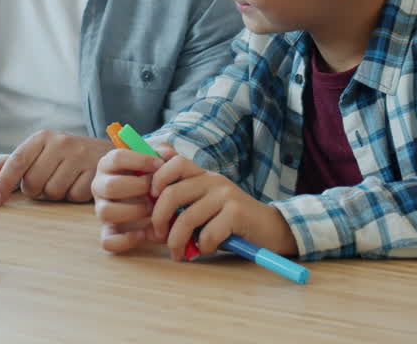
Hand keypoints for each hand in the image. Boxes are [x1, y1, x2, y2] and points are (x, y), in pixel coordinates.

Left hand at [0, 131, 113, 204]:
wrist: (109, 154)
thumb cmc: (65, 157)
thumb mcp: (38, 154)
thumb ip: (9, 165)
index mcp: (43, 137)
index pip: (16, 160)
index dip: (3, 182)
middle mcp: (61, 143)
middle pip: (33, 182)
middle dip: (36, 189)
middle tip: (47, 180)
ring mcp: (80, 156)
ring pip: (53, 192)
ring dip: (56, 194)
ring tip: (65, 180)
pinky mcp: (96, 172)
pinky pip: (73, 196)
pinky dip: (73, 196)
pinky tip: (79, 184)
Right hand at [91, 148, 166, 252]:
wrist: (145, 195)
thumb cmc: (149, 174)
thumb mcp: (155, 160)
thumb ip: (163, 152)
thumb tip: (169, 154)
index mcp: (108, 165)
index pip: (117, 158)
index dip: (140, 160)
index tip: (160, 166)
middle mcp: (100, 186)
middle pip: (110, 186)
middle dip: (139, 188)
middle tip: (157, 191)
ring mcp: (102, 209)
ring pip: (105, 212)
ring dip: (133, 212)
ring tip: (152, 210)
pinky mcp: (108, 231)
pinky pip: (107, 240)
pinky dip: (126, 240)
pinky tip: (144, 233)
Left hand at [149, 148, 297, 259]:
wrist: (270, 230)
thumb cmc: (230, 224)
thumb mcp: (203, 210)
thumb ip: (180, 209)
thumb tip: (146, 224)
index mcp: (203, 175)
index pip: (174, 163)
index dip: (157, 179)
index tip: (151, 200)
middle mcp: (214, 179)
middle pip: (172, 193)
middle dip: (159, 219)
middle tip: (159, 236)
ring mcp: (226, 194)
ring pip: (187, 217)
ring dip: (177, 241)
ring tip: (178, 253)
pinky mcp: (237, 212)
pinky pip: (208, 232)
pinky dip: (202, 246)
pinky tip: (206, 250)